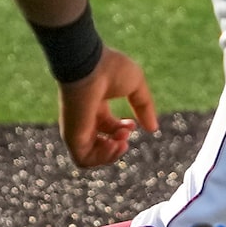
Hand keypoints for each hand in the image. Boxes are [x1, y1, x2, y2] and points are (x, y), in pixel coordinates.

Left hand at [57, 48, 157, 168]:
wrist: (88, 66)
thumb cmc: (110, 68)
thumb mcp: (136, 85)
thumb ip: (145, 107)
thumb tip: (153, 129)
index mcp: (97, 105)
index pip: (110, 127)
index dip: (124, 130)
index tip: (132, 123)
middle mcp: (85, 118)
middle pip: (101, 142)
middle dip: (119, 143)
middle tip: (125, 133)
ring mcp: (77, 128)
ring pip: (91, 156)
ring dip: (111, 155)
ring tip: (120, 143)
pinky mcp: (72, 136)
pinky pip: (83, 160)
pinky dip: (101, 158)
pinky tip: (112, 144)